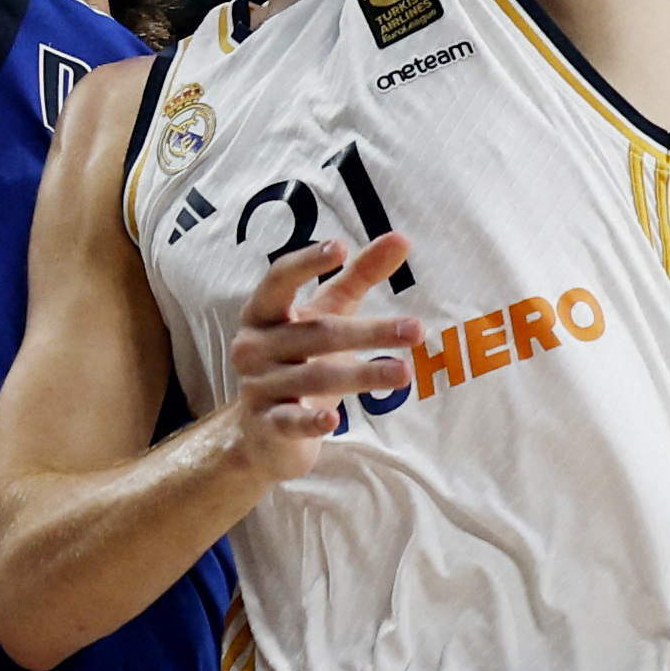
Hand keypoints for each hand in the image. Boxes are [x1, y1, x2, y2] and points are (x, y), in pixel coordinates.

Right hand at [226, 233, 417, 480]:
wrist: (263, 433)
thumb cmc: (300, 360)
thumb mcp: (327, 316)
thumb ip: (358, 277)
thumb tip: (402, 237)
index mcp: (262, 312)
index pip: (279, 279)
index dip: (307, 263)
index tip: (340, 248)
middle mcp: (253, 345)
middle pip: (315, 332)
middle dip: (369, 332)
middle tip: (416, 329)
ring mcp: (256, 386)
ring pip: (314, 376)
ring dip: (363, 375)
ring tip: (405, 372)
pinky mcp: (266, 425)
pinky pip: (290, 420)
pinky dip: (311, 420)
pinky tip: (334, 419)